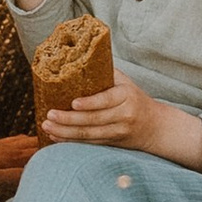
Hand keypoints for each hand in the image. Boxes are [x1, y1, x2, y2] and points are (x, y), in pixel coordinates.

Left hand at [39, 81, 201, 168]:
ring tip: (47, 126)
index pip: (106, 100)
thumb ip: (107, 73)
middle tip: (49, 115)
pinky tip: (56, 136)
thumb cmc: (135, 98)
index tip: (73, 102)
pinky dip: (71, 141)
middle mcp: (123, 116)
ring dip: (66, 132)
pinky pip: (89, 143)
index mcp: (126, 96)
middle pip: (93, 120)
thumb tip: (79, 58)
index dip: (89, 103)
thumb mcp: (126, 82)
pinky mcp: (111, 143)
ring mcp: (117, 132)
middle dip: (69, 119)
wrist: (155, 126)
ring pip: (89, 135)